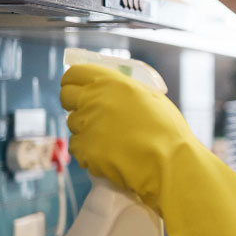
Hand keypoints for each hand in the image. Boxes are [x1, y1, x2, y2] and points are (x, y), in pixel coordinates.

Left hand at [60, 63, 194, 208]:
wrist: (169, 162)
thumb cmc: (167, 130)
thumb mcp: (151, 97)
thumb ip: (125, 90)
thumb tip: (110, 90)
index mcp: (111, 83)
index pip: (75, 74)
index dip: (73, 81)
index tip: (77, 88)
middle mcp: (94, 100)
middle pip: (66, 97)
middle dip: (74, 103)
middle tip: (89, 112)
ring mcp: (86, 125)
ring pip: (73, 124)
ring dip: (86, 129)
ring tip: (111, 139)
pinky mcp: (84, 149)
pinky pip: (77, 147)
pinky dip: (88, 150)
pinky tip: (108, 153)